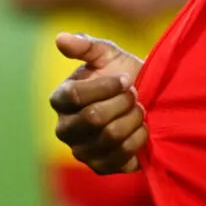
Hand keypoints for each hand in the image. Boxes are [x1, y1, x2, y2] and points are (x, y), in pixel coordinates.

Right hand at [50, 33, 146, 174]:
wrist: (146, 101)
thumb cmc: (122, 74)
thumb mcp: (107, 54)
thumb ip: (85, 45)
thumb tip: (59, 38)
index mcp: (60, 99)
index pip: (76, 96)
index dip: (106, 87)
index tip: (125, 79)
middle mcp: (64, 128)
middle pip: (94, 117)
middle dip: (123, 102)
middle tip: (135, 95)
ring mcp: (80, 150)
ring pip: (110, 136)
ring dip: (133, 119)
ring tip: (140, 109)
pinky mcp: (100, 167)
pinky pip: (120, 158)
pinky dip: (138, 140)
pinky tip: (142, 129)